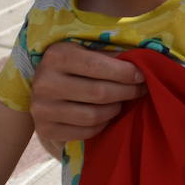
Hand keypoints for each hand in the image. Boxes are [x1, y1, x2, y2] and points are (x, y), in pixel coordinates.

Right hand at [29, 41, 143, 144]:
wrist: (44, 90)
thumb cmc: (74, 66)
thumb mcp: (86, 52)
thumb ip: (109, 56)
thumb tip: (141, 62)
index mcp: (57, 56)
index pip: (97, 65)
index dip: (125, 72)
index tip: (142, 75)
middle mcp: (45, 82)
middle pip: (99, 93)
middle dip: (127, 91)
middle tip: (140, 90)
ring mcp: (42, 108)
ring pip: (94, 115)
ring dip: (115, 109)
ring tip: (121, 102)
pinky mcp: (45, 129)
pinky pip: (86, 132)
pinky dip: (103, 124)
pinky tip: (106, 115)